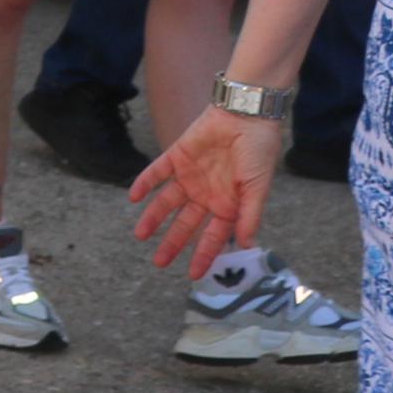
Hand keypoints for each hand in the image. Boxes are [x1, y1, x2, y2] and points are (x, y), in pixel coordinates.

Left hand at [132, 104, 280, 275]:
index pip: (212, 237)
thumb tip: (246, 245)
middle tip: (159, 263)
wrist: (246, 116)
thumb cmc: (259, 153)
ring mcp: (190, 176)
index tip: (194, 276)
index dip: (204, 255)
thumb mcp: (257, 188)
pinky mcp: (177, 156)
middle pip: (186, 224)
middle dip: (173, 243)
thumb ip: (249, 215)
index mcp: (228, 205)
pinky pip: (157, 173)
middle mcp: (207, 195)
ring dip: (153, 218)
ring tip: (140, 235)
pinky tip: (134, 197)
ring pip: (167, 202)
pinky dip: (144, 183)